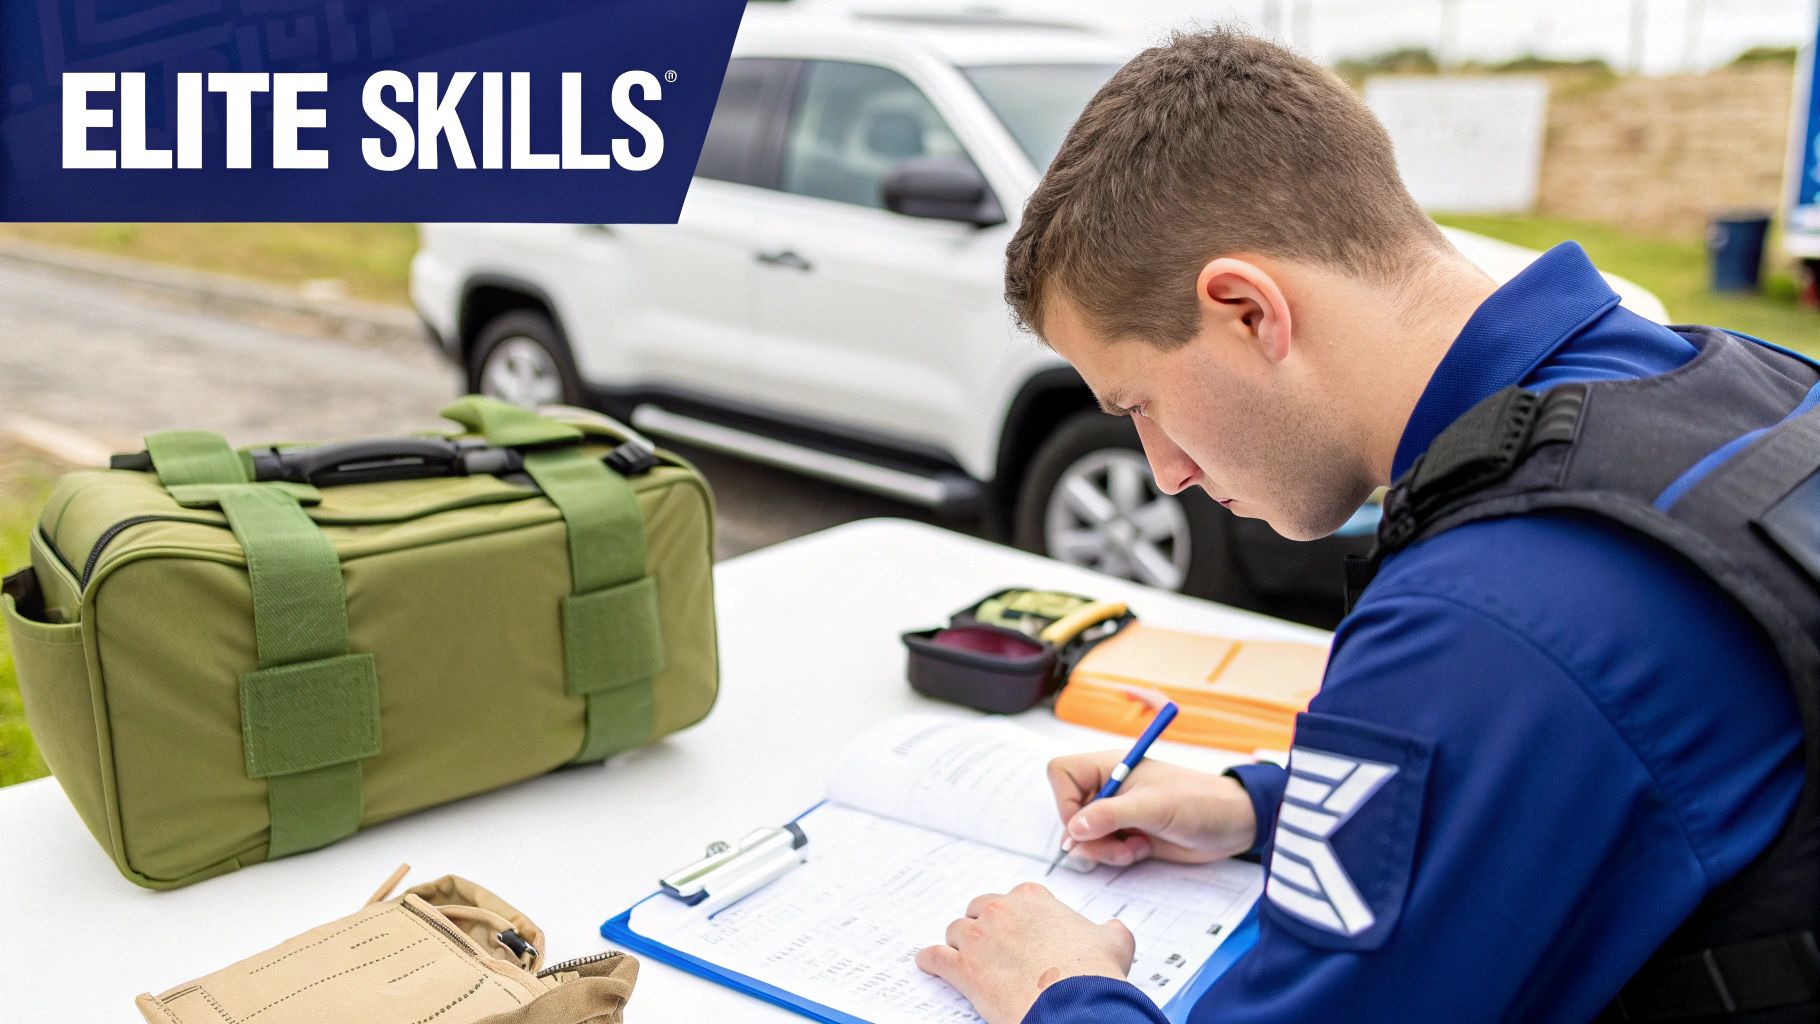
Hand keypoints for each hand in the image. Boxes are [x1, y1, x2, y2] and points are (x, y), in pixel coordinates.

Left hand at [916, 882, 1133, 1023]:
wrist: (1073, 1004)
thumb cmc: (1092, 973)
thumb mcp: (1113, 943)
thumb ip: (1110, 930)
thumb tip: (1114, 929)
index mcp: (1033, 899)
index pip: (1015, 897)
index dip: (1015, 914)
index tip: (1017, 926)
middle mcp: (1001, 910)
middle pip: (979, 910)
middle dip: (982, 926)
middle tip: (991, 945)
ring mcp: (979, 938)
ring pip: (955, 932)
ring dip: (958, 944)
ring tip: (963, 956)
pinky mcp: (964, 968)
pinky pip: (935, 958)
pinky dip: (930, 961)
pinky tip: (929, 964)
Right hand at [1048, 753, 1256, 866]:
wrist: (1232, 825)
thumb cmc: (1197, 802)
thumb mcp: (1153, 806)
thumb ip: (1111, 815)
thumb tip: (1073, 830)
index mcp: (1109, 767)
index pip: (1061, 773)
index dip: (1065, 800)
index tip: (1087, 822)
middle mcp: (1108, 787)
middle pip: (1069, 811)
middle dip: (1089, 836)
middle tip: (1117, 845)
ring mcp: (1117, 812)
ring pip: (1083, 836)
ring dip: (1104, 850)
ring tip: (1135, 848)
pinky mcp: (1127, 834)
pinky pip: (1102, 849)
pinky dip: (1116, 857)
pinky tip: (1142, 850)